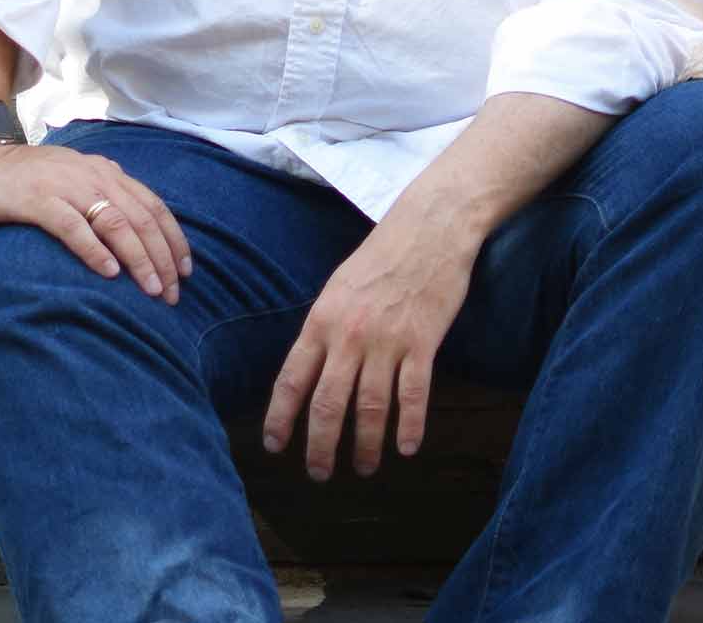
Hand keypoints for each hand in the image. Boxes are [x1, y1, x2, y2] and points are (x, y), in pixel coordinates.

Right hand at [0, 140, 191, 300]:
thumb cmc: (26, 180)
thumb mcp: (73, 182)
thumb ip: (101, 197)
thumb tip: (132, 232)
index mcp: (104, 171)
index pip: (152, 205)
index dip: (173, 238)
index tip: (186, 271)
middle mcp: (91, 174)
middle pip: (140, 217)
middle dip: (162, 256)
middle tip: (172, 293)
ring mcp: (64, 185)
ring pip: (114, 222)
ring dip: (138, 258)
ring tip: (151, 288)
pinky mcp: (36, 199)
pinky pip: (72, 226)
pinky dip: (94, 249)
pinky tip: (108, 272)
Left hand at [262, 212, 474, 479]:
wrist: (428, 229)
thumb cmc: (380, 257)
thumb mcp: (337, 288)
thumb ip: (324, 330)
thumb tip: (310, 371)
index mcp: (322, 320)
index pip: (293, 380)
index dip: (281, 418)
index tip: (274, 447)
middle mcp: (350, 334)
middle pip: (328, 404)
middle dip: (320, 446)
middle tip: (319, 474)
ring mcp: (388, 340)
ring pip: (370, 408)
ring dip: (364, 446)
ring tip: (363, 468)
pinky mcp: (423, 342)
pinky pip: (413, 396)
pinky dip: (409, 427)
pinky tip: (406, 448)